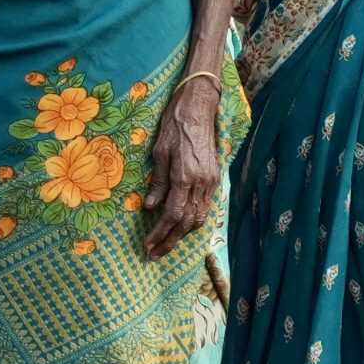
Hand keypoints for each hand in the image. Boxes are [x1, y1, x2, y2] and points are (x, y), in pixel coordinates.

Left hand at [142, 75, 222, 257]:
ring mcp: (211, 181)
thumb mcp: (160, 153)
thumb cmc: (174, 127)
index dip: (160, 233)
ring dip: (183, 234)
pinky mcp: (215, 178)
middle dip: (171, 240)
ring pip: (200, 217)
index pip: (172, 215)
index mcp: (185, 177)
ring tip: (166, 244)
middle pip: (188, 222)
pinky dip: (194, 220)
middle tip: (155, 254)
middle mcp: (201, 183)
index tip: (148, 245)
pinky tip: (183, 226)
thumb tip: (149, 208)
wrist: (198, 109)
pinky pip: (206, 207)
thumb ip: (158, 183)